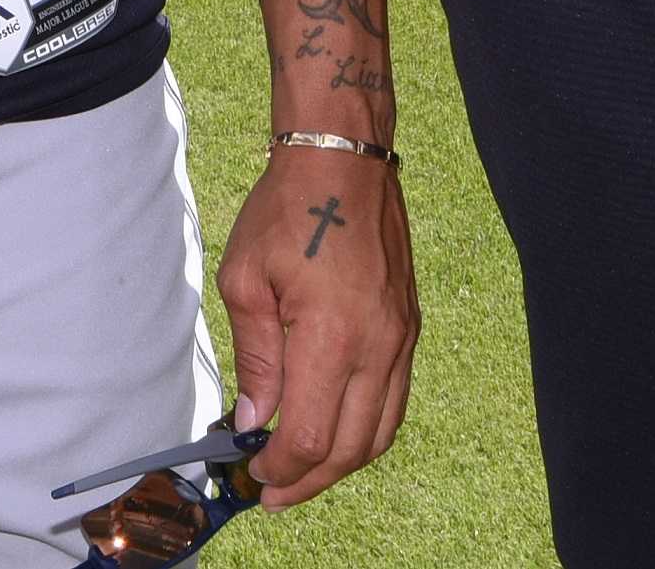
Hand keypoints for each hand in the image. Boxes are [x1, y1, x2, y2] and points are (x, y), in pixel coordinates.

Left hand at [216, 151, 416, 508]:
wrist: (343, 163)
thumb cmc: (287, 211)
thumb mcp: (246, 280)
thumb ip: (255, 358)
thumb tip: (253, 419)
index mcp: (331, 337)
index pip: (310, 437)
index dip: (280, 469)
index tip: (253, 474)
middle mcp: (377, 346)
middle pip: (350, 449)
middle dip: (309, 481)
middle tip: (272, 491)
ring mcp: (400, 340)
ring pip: (380, 432)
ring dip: (341, 462)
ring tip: (301, 471)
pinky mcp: (409, 329)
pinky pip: (394, 401)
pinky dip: (364, 429)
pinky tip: (333, 429)